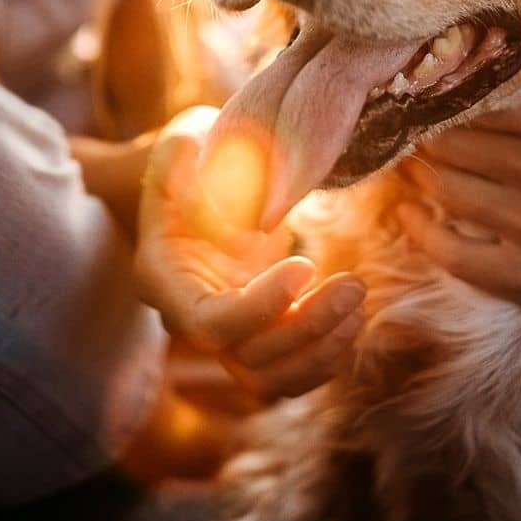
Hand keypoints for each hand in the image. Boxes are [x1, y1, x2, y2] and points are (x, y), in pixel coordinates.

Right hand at [134, 126, 365, 403]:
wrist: (207, 175)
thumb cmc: (198, 153)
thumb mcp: (187, 139)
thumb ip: (190, 158)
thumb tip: (227, 209)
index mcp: (164, 277)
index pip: (209, 322)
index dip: (261, 307)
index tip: (305, 264)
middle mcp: (190, 318)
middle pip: (246, 360)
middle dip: (307, 329)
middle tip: (354, 285)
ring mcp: (225, 333)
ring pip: (269, 381)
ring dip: (321, 350)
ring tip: (356, 297)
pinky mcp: (257, 334)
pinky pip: (288, 374)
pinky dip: (325, 356)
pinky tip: (353, 316)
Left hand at [397, 50, 520, 389]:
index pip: (496, 88)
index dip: (461, 75)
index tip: (443, 62)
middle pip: (461, 135)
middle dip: (432, 117)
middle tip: (413, 103)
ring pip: (451, 188)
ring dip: (425, 167)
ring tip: (411, 148)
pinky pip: (459, 256)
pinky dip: (426, 231)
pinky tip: (415, 214)